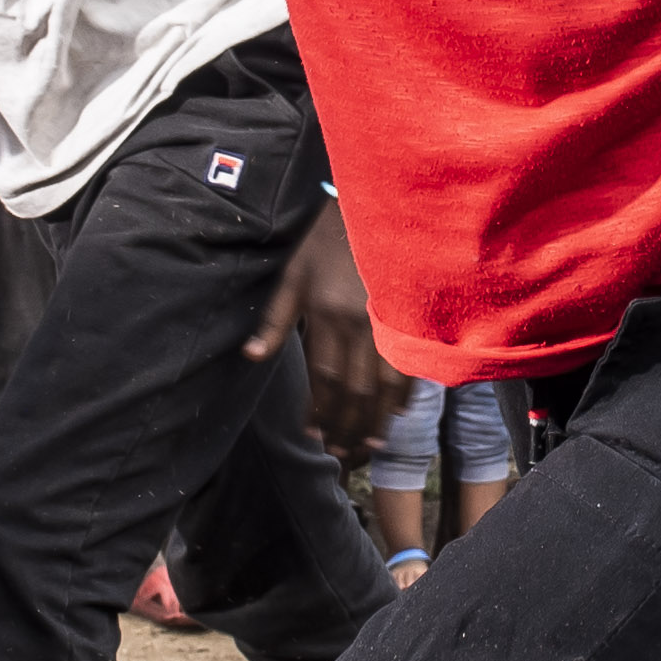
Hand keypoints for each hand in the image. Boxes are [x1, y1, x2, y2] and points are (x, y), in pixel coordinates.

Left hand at [242, 204, 395, 455]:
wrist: (372, 206)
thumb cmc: (325, 241)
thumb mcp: (293, 276)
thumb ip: (275, 321)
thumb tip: (251, 356)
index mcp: (328, 315)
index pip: (323, 377)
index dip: (319, 411)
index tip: (314, 434)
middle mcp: (360, 325)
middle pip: (354, 390)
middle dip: (346, 426)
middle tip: (340, 453)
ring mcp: (389, 322)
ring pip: (385, 385)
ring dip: (376, 420)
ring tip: (368, 445)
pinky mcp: (409, 317)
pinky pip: (409, 365)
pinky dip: (404, 393)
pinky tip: (398, 413)